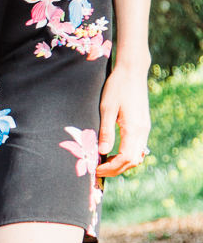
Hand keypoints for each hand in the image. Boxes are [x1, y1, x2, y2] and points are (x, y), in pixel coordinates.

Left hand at [96, 62, 151, 177]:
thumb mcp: (107, 109)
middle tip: (98, 171)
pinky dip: (127, 155)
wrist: (132, 71)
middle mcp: (143, 131)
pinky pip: (138, 147)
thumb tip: (102, 152)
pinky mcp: (143, 125)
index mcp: (134, 129)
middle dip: (116, 169)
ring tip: (104, 163)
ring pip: (137, 155)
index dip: (111, 168)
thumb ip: (106, 131)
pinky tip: (114, 153)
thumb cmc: (117, 87)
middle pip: (133, 161)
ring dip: (122, 163)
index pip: (125, 158)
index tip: (96, 170)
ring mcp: (145, 128)